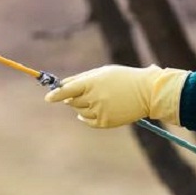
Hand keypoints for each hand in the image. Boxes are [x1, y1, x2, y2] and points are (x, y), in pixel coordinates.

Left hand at [44, 64, 187, 127]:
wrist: (147, 92)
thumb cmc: (123, 79)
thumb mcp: (103, 73)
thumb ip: (80, 79)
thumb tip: (60, 87)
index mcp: (93, 82)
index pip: (68, 90)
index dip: (57, 94)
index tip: (48, 98)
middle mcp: (95, 98)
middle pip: (72, 102)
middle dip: (75, 97)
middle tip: (89, 92)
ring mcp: (100, 111)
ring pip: (79, 111)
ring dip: (83, 106)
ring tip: (100, 99)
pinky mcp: (105, 122)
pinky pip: (87, 121)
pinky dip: (87, 117)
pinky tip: (96, 110)